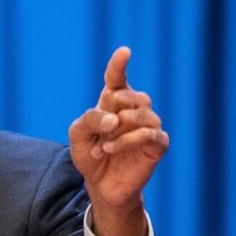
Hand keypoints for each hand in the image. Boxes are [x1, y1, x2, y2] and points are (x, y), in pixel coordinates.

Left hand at [68, 46, 168, 235]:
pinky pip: (150, 133)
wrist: (101, 185)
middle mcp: (133, 109)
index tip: (124, 51)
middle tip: (100, 132)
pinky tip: (111, 149)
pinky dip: (128, 140)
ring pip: (141, 113)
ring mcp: (148, 125)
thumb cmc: (90, 155)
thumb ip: (89, 119)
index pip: (117, 78)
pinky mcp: (157, 144)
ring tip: (102, 146)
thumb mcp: (78, 136)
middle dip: (111, 110)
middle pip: (128, 95)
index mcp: (112, 102)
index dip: (119, 64)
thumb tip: (115, 118)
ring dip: (118, 129)